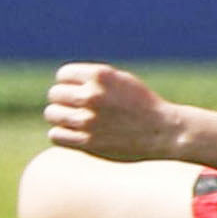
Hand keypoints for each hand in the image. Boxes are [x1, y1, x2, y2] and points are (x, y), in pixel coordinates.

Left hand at [44, 63, 183, 161]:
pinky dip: (63, 134)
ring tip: (78, 120)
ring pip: (52, 114)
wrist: (164, 132)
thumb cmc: (142, 104)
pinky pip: (56, 135)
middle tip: (79, 107)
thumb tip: (61, 85)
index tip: (81, 90)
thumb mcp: (122, 81)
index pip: (63, 75)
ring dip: (62, 117)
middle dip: (64, 100)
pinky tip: (78, 133)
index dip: (70, 83)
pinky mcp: (86, 142)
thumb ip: (93, 80)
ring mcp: (88, 120)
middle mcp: (93, 96)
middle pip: (55, 94)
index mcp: (102, 76)